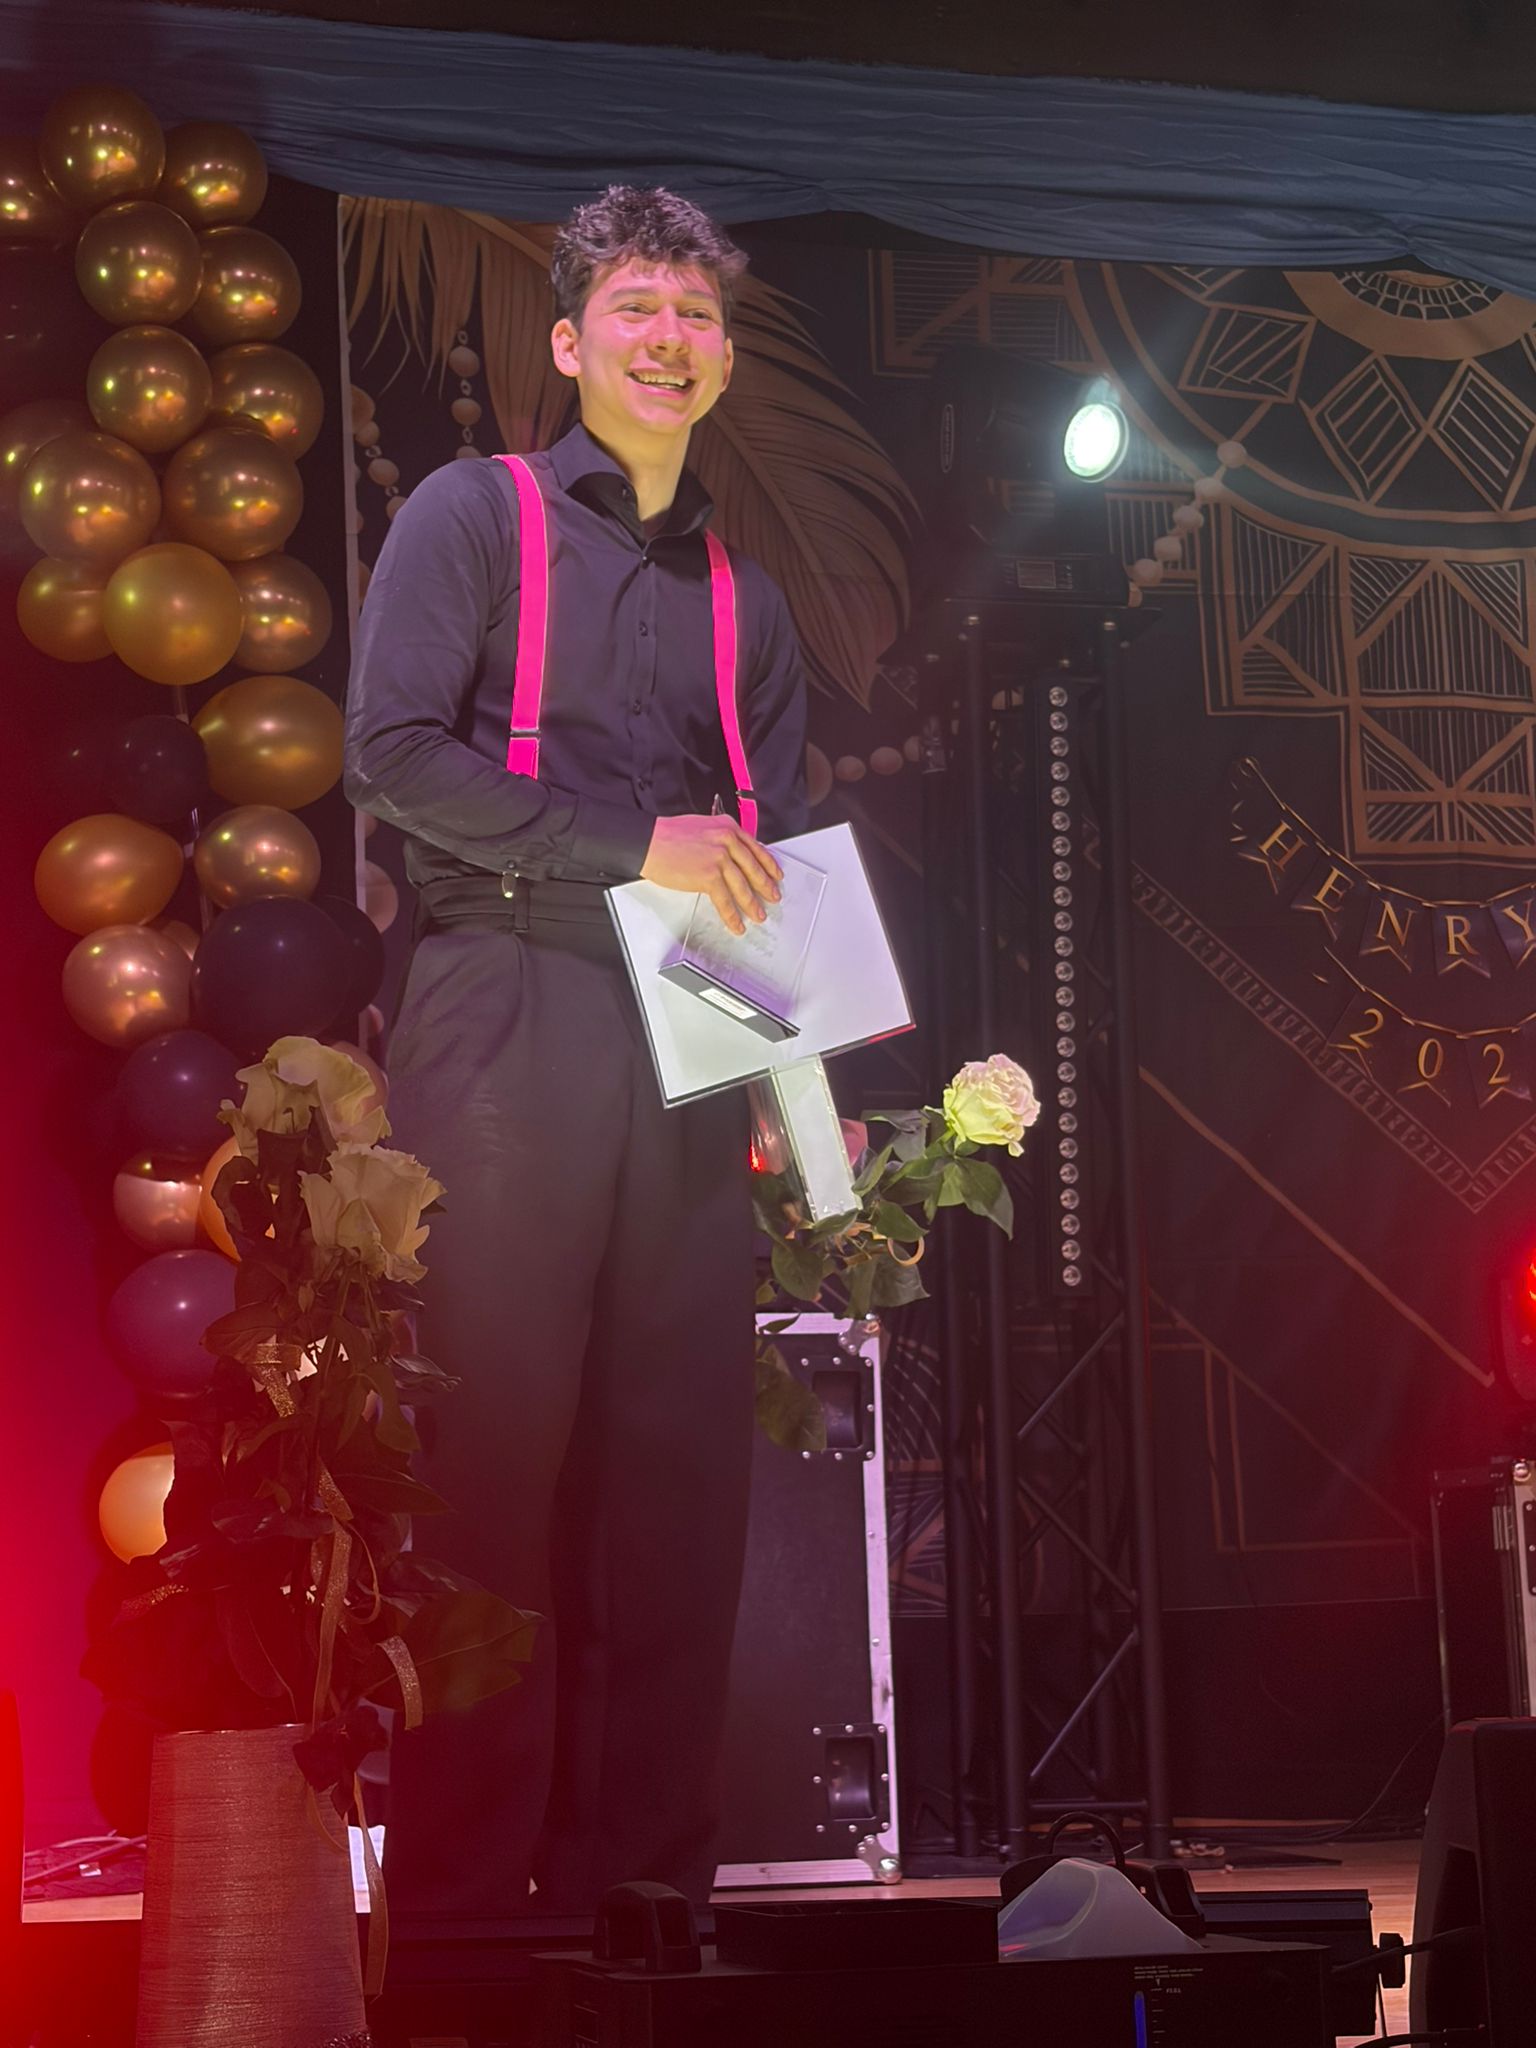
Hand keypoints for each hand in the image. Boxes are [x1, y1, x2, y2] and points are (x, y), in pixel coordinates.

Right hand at [641, 813, 781, 934]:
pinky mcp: (709, 876)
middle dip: (765, 886)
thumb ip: (720, 839)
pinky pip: (725, 900)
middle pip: (753, 868)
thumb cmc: (668, 835)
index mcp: (727, 827)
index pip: (755, 848)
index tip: (775, 874)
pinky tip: (736, 923)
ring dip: (752, 904)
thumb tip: (732, 856)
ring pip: (742, 886)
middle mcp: (726, 840)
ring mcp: (719, 858)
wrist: (648, 841)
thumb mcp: (702, 827)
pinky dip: (732, 915)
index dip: (768, 864)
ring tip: (758, 914)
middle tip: (773, 896)